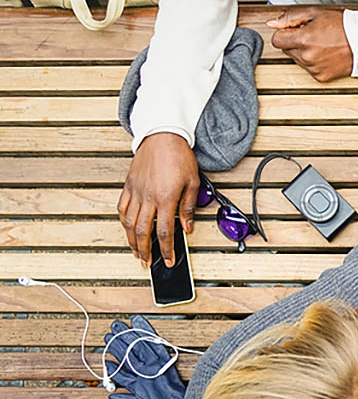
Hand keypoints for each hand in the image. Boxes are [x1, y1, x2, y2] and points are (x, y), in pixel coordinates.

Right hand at [118, 133, 199, 267]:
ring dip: (131, 240)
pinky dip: (123, 221)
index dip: (166, 249)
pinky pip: (122, 207)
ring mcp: (135, 192)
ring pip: (128, 222)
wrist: (162, 135)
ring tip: (136, 252)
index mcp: (166, 198)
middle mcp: (148, 197)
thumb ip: (189, 206)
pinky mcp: (128, 185)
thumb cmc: (179, 157)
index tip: (169, 260)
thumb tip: (187, 227)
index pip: (164, 231)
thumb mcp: (193, 182)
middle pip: (142, 231)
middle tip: (148, 263)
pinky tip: (127, 229)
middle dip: (145, 251)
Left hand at [267, 7, 352, 81]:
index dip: (285, 33)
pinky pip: (309, 69)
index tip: (296, 30)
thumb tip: (271, 24)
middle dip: (295, 42)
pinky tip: (326, 54)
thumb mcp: (315, 13)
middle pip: (287, 50)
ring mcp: (313, 68)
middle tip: (313, 35)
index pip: (277, 40)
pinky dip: (314, 62)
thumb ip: (290, 18)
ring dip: (304, 52)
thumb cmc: (342, 25)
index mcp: (302, 39)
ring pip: (297, 60)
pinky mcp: (321, 77)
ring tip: (322, 44)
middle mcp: (306, 57)